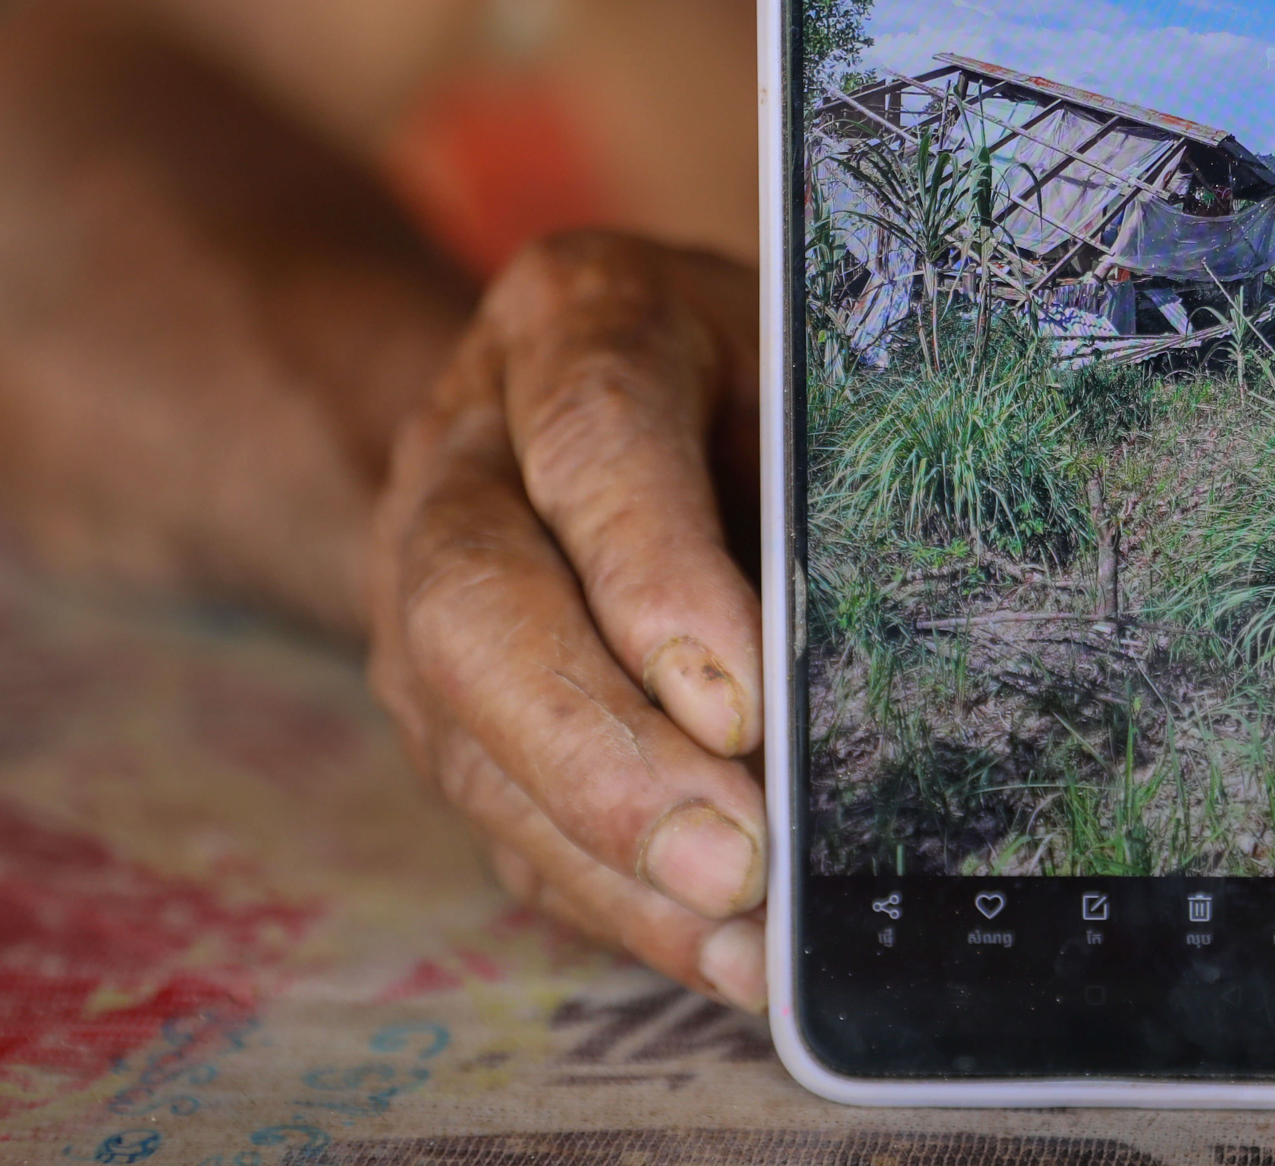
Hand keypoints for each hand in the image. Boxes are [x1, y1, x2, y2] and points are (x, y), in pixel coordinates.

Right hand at [365, 230, 769, 1008]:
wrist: (577, 390)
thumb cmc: (750, 374)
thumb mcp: (797, 363)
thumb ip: (812, 475)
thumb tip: (854, 676)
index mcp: (571, 320)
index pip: (594, 441)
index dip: (657, 578)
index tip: (746, 702)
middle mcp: (464, 454)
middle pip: (482, 604)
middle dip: (605, 752)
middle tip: (734, 857)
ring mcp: (420, 589)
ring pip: (470, 737)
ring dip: (606, 853)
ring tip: (739, 935)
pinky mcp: (441, 710)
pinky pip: (503, 819)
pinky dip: (613, 899)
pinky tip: (716, 953)